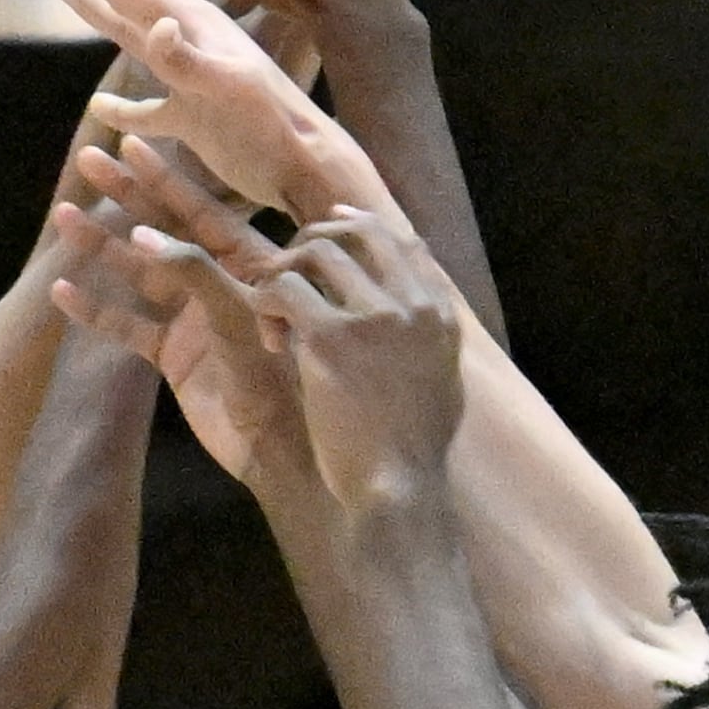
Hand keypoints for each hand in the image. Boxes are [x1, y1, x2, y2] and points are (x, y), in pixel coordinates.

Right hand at [36, 0, 386, 221]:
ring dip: (98, 12)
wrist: (309, 170)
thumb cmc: (278, 128)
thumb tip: (155, 26)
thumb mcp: (234, 86)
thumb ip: (192, 60)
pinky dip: (125, 109)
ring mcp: (191, 81)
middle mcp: (190, 42)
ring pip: (133, 39)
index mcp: (194, 25)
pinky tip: (103, 110)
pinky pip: (150, 110)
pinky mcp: (197, 120)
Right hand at [44, 181, 299, 484]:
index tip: (131, 143)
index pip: (200, 209)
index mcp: (247, 264)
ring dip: (101, 247)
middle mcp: (218, 283)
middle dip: (125, 196)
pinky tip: (61, 292)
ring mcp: (192, 318)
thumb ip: (195, 274)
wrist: (278, 446)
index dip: (165, 177)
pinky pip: (126, 326)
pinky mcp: (173, 355)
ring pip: (138, 274)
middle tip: (87, 162)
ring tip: (63, 217)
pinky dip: (95, 311)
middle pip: (162, 230)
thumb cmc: (279, 376)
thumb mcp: (239, 316)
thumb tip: (141, 235)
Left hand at [252, 211, 466, 517]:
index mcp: (439, 313)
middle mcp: (411, 304)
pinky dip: (267, 303)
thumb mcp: (441, 382)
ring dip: (284, 276)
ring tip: (274, 314)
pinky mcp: (329, 336)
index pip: (402, 241)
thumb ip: (427, 337)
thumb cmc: (413, 451)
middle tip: (287, 270)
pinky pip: (284, 289)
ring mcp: (372, 316)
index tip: (333, 223)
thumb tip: (419, 309)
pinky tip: (267, 334)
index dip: (362, 224)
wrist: (398, 486)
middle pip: (356, 234)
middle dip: (313, 241)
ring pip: (314, 254)